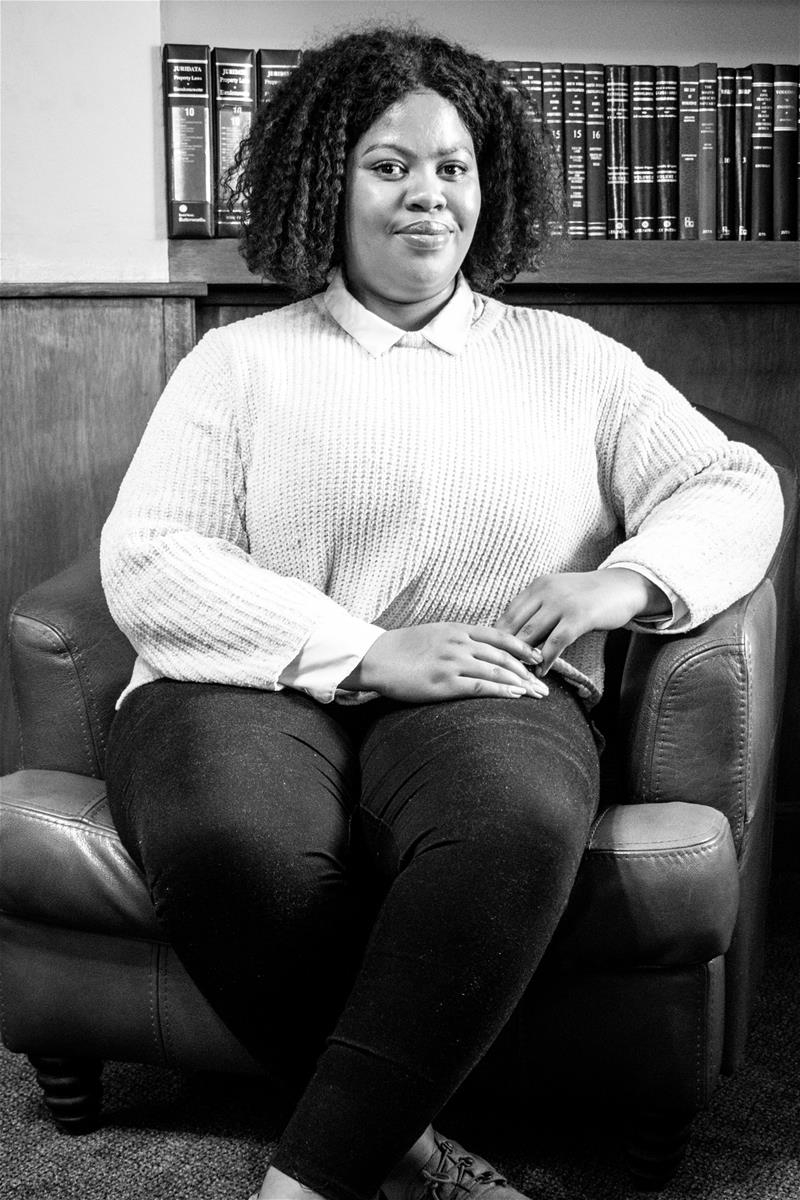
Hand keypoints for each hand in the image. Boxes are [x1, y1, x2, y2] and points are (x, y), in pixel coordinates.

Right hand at [339, 623, 548, 702]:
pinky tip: (515, 696)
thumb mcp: (433, 634)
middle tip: (544, 683)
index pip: (499, 635)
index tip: (537, 658)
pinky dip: (501, 690)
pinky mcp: (444, 682)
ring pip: (497, 671)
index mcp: (457, 629)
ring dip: (521, 683)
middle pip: (503, 655)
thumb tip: (475, 648)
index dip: (522, 647)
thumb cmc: (401, 649)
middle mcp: (458, 643)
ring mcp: (452, 662)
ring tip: (537, 694)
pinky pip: (480, 686)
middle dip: (528, 670)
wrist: (375, 657)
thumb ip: (456, 639)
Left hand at [495, 569, 669, 675]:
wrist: (622, 587)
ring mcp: (562, 603)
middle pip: (514, 626)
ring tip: (517, 675)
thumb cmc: (587, 596)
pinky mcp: (579, 616)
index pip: (508, 614)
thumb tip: (512, 636)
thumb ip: (536, 610)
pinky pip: (556, 642)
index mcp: (536, 586)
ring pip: (531, 635)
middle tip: (498, 672)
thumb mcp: (557, 594)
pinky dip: (546, 660)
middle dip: (505, 651)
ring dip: (522, 658)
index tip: (491, 658)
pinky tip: (542, 672)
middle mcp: (545, 591)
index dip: (497, 638)